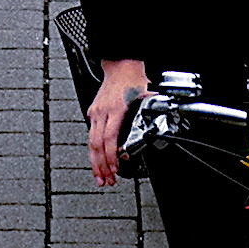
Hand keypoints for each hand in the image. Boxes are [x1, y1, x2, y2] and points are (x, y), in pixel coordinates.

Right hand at [86, 59, 147, 186]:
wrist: (120, 66)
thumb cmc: (132, 80)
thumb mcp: (146, 97)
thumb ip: (149, 114)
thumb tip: (157, 126)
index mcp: (115, 109)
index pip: (110, 139)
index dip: (112, 157)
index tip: (116, 169)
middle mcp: (102, 112)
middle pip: (97, 145)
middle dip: (102, 166)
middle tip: (107, 181)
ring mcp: (95, 112)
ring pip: (91, 142)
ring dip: (95, 163)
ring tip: (100, 178)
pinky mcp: (93, 112)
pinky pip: (91, 135)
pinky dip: (94, 151)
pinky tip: (97, 161)